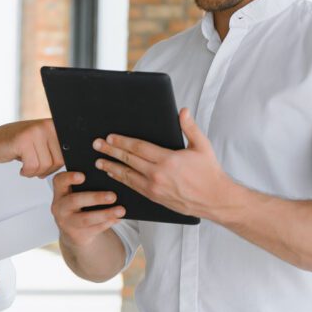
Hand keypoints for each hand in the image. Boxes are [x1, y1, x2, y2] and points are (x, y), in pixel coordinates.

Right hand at [0, 118, 62, 176]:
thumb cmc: (20, 146)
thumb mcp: (43, 143)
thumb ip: (57, 149)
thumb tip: (75, 167)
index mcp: (55, 126)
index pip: (68, 153)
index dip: (57, 164)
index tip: (46, 162)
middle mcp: (47, 125)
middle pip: (58, 161)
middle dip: (46, 170)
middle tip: (34, 165)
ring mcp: (35, 131)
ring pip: (45, 165)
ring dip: (35, 172)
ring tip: (27, 164)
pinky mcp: (24, 140)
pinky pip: (32, 166)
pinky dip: (26, 172)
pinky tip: (22, 166)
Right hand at [51, 170, 124, 246]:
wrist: (75, 230)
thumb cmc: (81, 204)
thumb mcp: (78, 194)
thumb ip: (88, 186)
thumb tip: (112, 178)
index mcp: (60, 192)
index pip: (59, 181)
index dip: (69, 177)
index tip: (83, 176)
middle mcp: (60, 207)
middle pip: (75, 200)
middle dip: (95, 198)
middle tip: (113, 196)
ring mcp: (67, 223)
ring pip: (86, 219)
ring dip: (105, 214)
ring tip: (121, 210)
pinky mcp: (77, 235)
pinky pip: (94, 229)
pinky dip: (107, 223)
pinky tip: (117, 218)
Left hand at [93, 108, 230, 219]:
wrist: (214, 200)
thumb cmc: (209, 172)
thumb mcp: (202, 146)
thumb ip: (190, 128)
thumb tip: (182, 111)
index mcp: (168, 159)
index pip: (138, 147)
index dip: (122, 141)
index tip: (110, 137)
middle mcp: (157, 174)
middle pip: (128, 160)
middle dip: (111, 151)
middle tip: (97, 145)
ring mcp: (154, 188)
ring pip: (127, 176)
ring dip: (111, 167)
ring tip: (99, 161)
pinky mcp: (154, 198)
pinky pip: (133, 187)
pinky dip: (121, 180)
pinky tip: (114, 175)